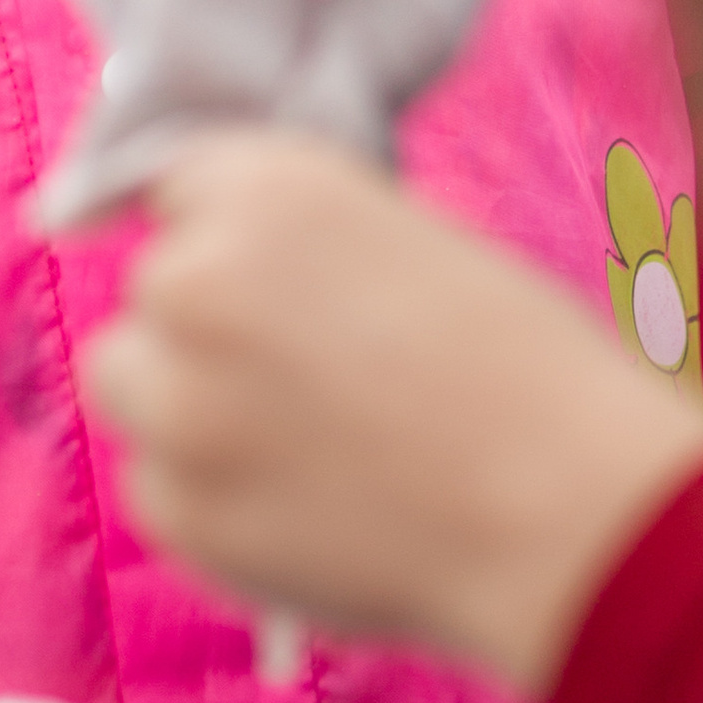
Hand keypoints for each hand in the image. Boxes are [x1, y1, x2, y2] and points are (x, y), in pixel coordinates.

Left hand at [87, 132, 702, 691]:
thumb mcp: (416, 242)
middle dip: (205, 328)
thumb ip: (308, 246)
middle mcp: (200, 277)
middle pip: (153, 289)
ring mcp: (177, 400)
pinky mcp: (176, 510)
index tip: (259, 283)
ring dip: (185, 406)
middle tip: (299, 380)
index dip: (226, 238)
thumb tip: (253, 277)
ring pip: (130, 384)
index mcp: (271, 189)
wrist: (572, 514)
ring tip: (293, 449)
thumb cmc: (529, 371)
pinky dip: (207, 500)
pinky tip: (300, 510)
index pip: (181, 188)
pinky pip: (155, 488)